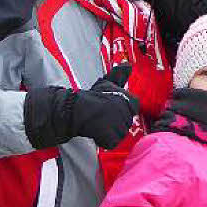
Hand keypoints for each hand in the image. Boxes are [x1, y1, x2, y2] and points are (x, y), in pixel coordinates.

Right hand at [24, 64, 138, 149]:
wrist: (74, 109)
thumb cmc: (92, 96)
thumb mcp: (107, 84)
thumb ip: (119, 76)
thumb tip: (128, 64)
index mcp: (132, 101)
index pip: (131, 110)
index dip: (119, 110)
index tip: (108, 107)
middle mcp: (129, 113)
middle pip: (126, 123)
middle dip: (114, 121)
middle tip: (102, 116)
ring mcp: (121, 126)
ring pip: (119, 134)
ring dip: (109, 131)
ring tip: (98, 123)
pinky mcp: (112, 138)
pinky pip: (111, 142)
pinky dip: (103, 140)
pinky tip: (96, 131)